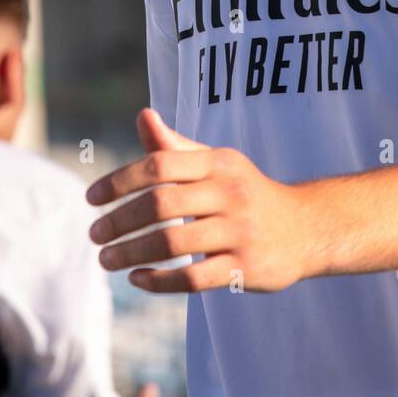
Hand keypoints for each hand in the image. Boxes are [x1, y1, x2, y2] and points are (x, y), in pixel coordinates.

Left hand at [87, 109, 309, 292]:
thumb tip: (142, 115)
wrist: (306, 227)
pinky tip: (138, 278)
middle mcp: (230, 193)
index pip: (160, 165)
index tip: (91, 198)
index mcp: (218, 163)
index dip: (120, 181)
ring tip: (105, 260)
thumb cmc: (245, 191)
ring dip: (131, 253)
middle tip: (93, 234)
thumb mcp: (216, 163)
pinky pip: (194, 278)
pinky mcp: (245, 267)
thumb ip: (175, 147)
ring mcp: (239, 231)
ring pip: (173, 244)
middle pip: (162, 205)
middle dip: (119, 221)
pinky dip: (160, 280)